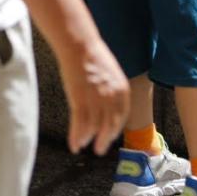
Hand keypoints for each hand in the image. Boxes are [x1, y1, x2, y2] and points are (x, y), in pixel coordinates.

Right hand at [59, 37, 129, 154]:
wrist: (79, 45)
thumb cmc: (92, 56)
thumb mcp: (111, 73)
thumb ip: (112, 90)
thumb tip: (108, 105)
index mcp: (122, 90)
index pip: (121, 116)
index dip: (115, 129)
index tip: (110, 137)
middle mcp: (111, 98)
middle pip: (109, 126)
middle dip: (104, 140)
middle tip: (99, 150)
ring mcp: (96, 100)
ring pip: (93, 128)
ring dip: (87, 139)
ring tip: (83, 146)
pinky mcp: (79, 101)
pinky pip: (79, 125)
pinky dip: (76, 136)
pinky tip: (74, 144)